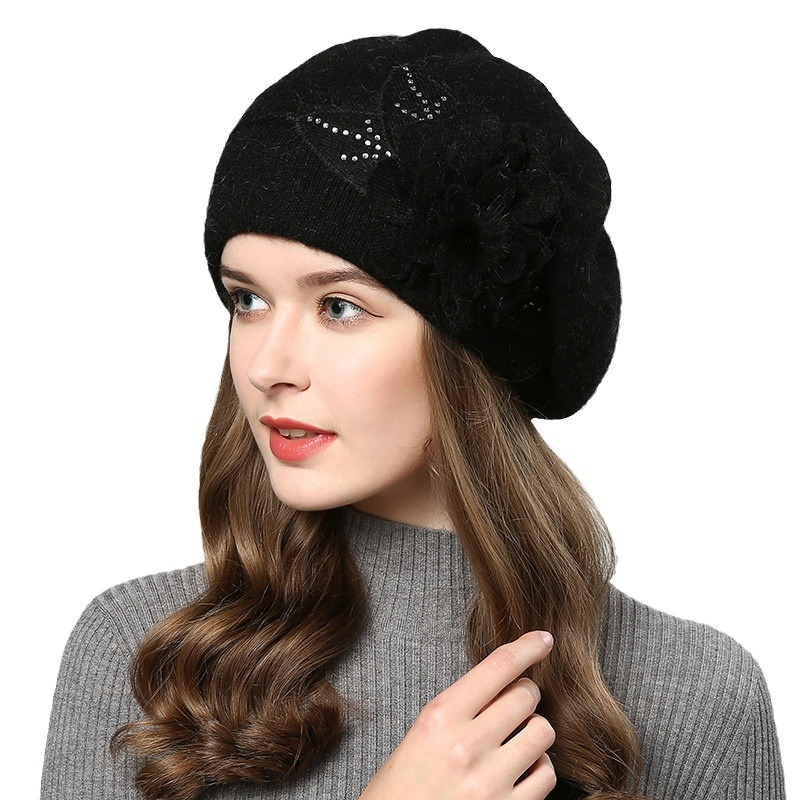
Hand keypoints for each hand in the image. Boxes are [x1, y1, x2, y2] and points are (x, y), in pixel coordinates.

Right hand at [359, 631, 555, 799]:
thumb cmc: (401, 786)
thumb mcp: (422, 733)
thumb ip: (461, 708)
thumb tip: (505, 682)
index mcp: (441, 717)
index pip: (498, 667)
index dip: (527, 647)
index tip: (543, 639)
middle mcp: (467, 746)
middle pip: (526, 695)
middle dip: (525, 695)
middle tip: (513, 706)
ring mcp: (490, 782)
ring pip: (543, 732)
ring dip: (534, 731)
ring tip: (515, 740)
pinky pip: (546, 774)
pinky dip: (539, 768)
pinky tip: (520, 770)